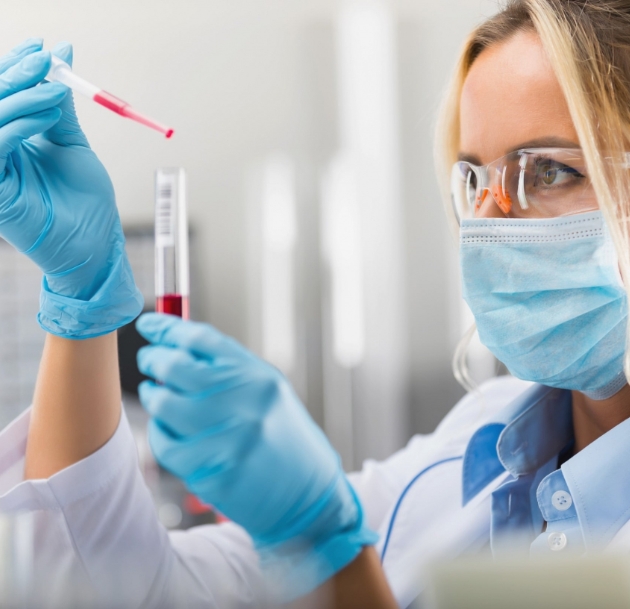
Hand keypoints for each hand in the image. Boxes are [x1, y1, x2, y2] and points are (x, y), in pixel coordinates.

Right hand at [0, 39, 141, 337]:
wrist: (98, 242)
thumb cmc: (88, 201)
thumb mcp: (74, 145)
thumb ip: (60, 110)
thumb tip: (61, 63)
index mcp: (12, 142)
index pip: (3, 96)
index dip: (17, 68)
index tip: (44, 48)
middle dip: (18, 74)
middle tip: (48, 58)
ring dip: (23, 97)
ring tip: (54, 87)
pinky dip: (20, 125)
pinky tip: (46, 116)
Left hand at [136, 313, 376, 600]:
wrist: (307, 495)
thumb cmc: (284, 438)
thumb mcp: (268, 392)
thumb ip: (229, 370)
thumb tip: (177, 347)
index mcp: (260, 378)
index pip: (203, 340)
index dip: (169, 328)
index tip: (149, 324)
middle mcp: (246, 403)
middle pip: (178, 367)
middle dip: (155, 358)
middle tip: (148, 358)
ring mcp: (228, 439)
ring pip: (165, 405)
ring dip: (154, 395)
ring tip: (157, 393)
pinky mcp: (212, 472)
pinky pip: (166, 445)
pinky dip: (159, 433)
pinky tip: (167, 428)